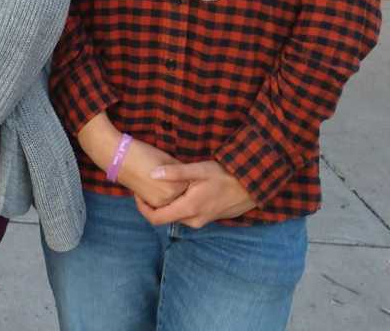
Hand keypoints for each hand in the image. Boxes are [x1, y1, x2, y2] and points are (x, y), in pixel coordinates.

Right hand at [115, 139, 188, 208]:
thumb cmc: (144, 154)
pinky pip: (162, 201)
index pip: (190, 184)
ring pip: (172, 199)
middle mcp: (170, 197)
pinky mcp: (149, 203)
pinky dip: (161, 194)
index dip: (185, 175)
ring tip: (160, 178)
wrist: (119, 158)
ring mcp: (159, 202)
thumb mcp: (168, 159)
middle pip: (182, 193)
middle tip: (168, 173)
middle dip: (178, 185)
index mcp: (178, 184)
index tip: (179, 169)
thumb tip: (186, 177)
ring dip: (170, 191)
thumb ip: (179, 171)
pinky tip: (153, 183)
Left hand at [134, 161, 257, 227]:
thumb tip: (152, 174)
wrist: (253, 186)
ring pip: (176, 216)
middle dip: (152, 205)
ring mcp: (202, 221)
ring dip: (166, 204)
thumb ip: (175, 172)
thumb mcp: (199, 170)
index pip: (156, 218)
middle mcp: (194, 220)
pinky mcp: (208, 218)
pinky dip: (178, 205)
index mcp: (188, 209)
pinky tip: (178, 191)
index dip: (142, 208)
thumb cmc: (225, 176)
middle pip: (164, 218)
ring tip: (160, 187)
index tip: (137, 193)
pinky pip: (187, 215)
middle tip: (146, 187)